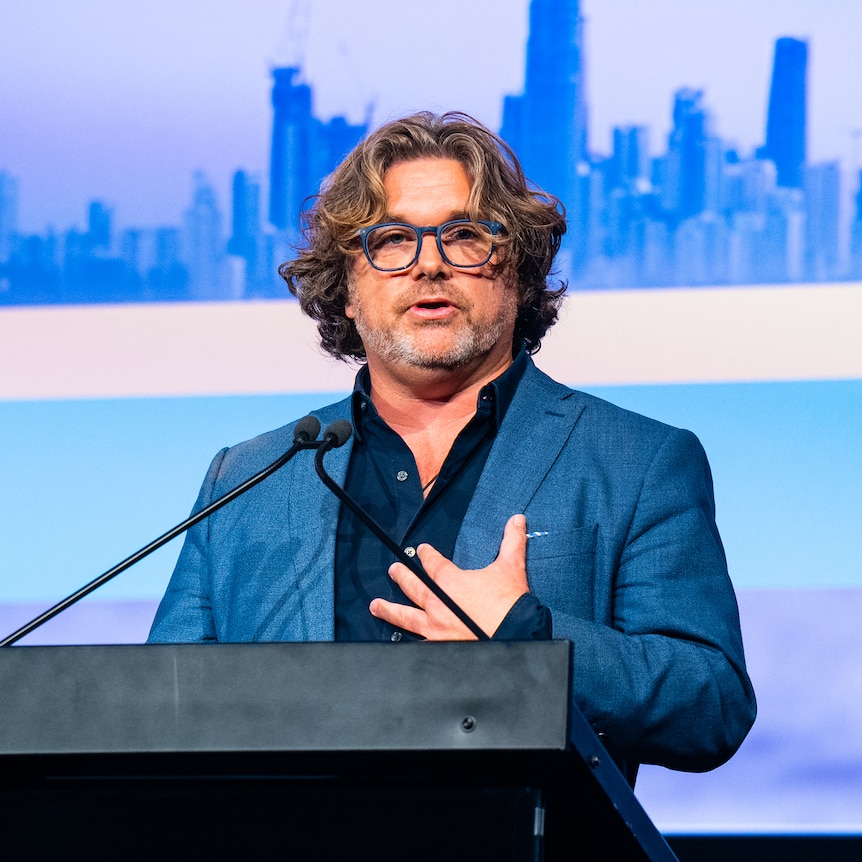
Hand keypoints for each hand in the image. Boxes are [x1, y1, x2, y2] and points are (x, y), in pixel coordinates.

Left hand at [369, 513, 528, 639]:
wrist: (516, 636)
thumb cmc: (510, 604)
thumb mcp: (511, 568)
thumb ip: (512, 542)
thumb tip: (517, 520)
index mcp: (451, 582)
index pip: (433, 563)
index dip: (426, 555)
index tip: (422, 550)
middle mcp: (437, 604)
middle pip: (413, 586)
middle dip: (402, 576)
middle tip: (393, 570)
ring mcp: (435, 628)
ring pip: (405, 617)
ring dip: (389, 610)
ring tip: (375, 606)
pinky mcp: (438, 647)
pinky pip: (416, 643)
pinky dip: (405, 642)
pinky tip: (397, 641)